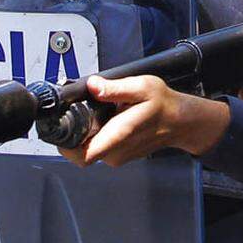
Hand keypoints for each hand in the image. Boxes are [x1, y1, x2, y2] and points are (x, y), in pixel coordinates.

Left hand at [59, 74, 230, 166]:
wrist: (180, 121)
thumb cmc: (163, 105)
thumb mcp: (142, 87)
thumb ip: (114, 88)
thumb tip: (92, 85)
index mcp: (118, 135)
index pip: (82, 155)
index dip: (66, 145)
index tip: (62, 129)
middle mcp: (115, 152)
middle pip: (79, 150)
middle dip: (75, 132)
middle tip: (81, 112)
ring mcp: (117, 156)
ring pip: (88, 148)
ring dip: (87, 133)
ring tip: (100, 114)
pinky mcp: (118, 156)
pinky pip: (98, 148)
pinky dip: (96, 135)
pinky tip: (108, 120)